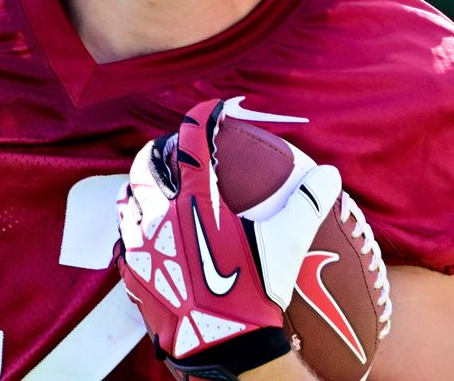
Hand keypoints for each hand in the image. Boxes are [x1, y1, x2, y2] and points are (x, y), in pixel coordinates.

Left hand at [116, 99, 341, 380]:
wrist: (222, 343)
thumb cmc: (253, 290)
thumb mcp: (286, 243)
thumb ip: (307, 203)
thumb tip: (330, 174)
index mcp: (195, 200)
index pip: (194, 143)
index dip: (201, 118)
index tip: (209, 110)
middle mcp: (160, 215)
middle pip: (145, 168)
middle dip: (154, 152)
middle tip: (164, 149)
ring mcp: (142, 245)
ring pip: (127, 203)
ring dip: (136, 190)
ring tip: (146, 189)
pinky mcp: (133, 274)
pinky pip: (124, 242)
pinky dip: (132, 230)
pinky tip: (142, 237)